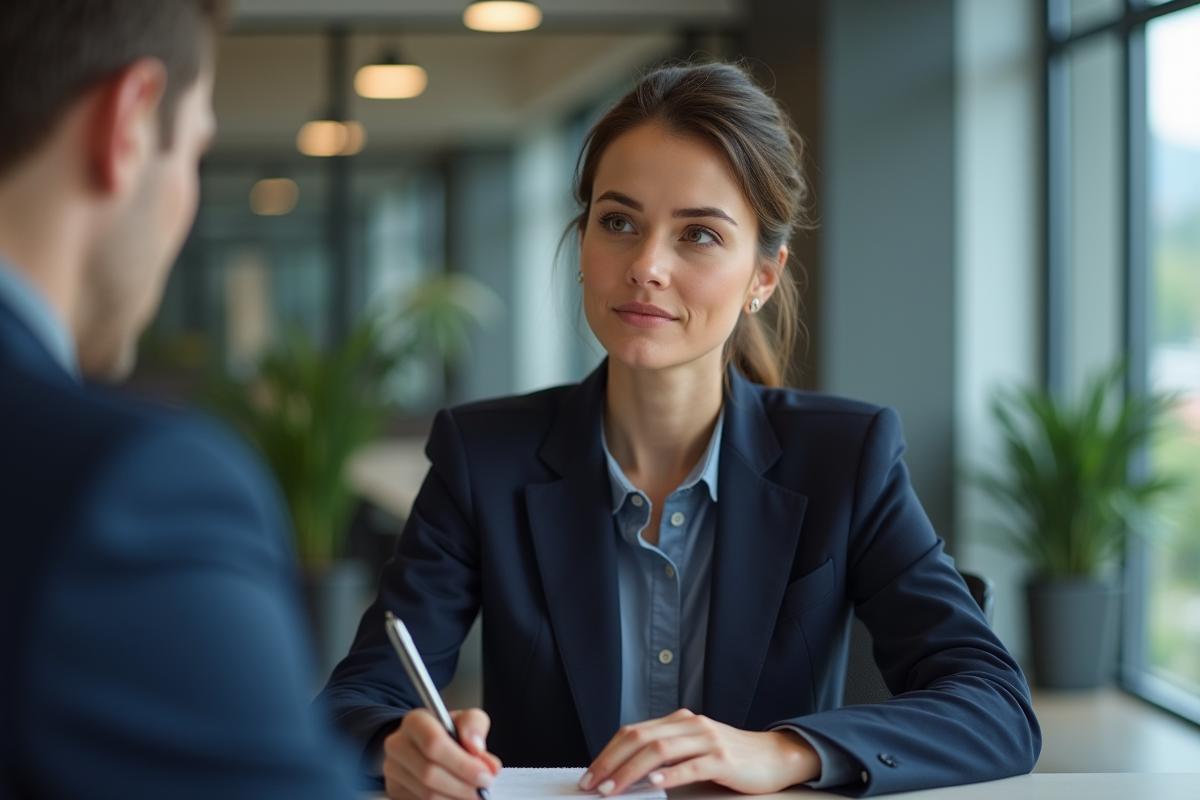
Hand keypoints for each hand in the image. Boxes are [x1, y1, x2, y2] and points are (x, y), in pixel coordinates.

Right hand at [383, 708, 502, 799]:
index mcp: (415, 721)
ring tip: (474, 794)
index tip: (485, 775)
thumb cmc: (447, 731)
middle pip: (429, 773)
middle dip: (462, 785)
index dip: (462, 764)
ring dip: (456, 798)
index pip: (434, 744)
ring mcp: (392, 770)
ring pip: (426, 794)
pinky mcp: (395, 790)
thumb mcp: (464, 719)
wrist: (424, 744)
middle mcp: (398, 745)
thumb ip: (474, 726)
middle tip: (483, 789)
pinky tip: (458, 797)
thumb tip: (477, 747)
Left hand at [578, 709, 819, 795]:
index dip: (608, 752)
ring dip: (631, 771)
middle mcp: (691, 725)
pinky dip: (670, 776)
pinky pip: (692, 766)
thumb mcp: (694, 750)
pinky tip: (654, 785)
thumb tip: (624, 776)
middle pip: (640, 738)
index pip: (633, 731)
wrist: (775, 757)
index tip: (589, 775)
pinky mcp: (724, 759)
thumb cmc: (731, 758)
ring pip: (660, 751)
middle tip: (592, 785)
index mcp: (679, 721)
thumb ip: (665, 756)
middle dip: (611, 762)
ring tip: (612, 790)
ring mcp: (708, 740)